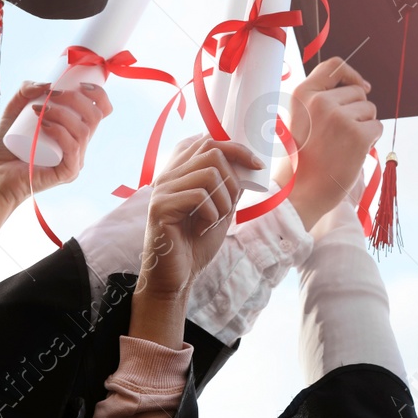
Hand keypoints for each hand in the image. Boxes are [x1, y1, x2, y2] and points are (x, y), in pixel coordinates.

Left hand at [0, 81, 112, 206]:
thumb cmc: (7, 145)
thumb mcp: (13, 110)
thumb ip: (24, 91)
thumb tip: (48, 84)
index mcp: (76, 132)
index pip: (102, 112)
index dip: (98, 94)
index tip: (79, 84)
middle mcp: (80, 146)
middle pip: (95, 117)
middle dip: (75, 99)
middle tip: (50, 95)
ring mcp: (76, 161)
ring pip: (83, 131)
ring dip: (62, 114)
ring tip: (38, 111)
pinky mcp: (68, 173)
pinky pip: (72, 148)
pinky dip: (60, 132)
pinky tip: (43, 126)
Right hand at [136, 137, 264, 301]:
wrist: (178, 277)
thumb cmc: (197, 243)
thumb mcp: (222, 209)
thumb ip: (230, 186)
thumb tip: (249, 164)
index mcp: (181, 172)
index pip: (209, 141)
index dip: (237, 148)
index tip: (258, 166)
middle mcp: (169, 176)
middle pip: (213, 152)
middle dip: (233, 180)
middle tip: (228, 208)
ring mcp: (162, 190)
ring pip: (210, 174)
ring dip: (223, 201)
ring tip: (214, 220)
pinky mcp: (160, 206)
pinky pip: (200, 196)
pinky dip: (212, 215)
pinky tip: (202, 229)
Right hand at [281, 58, 381, 228]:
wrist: (301, 192)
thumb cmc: (304, 158)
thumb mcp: (302, 118)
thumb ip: (323, 99)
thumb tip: (362, 86)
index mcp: (303, 93)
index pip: (334, 65)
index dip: (351, 74)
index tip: (361, 87)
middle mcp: (321, 101)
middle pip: (357, 91)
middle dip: (358, 110)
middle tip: (341, 134)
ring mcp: (340, 117)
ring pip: (370, 110)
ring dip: (364, 126)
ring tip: (344, 145)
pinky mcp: (358, 135)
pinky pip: (377, 127)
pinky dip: (371, 140)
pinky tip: (353, 153)